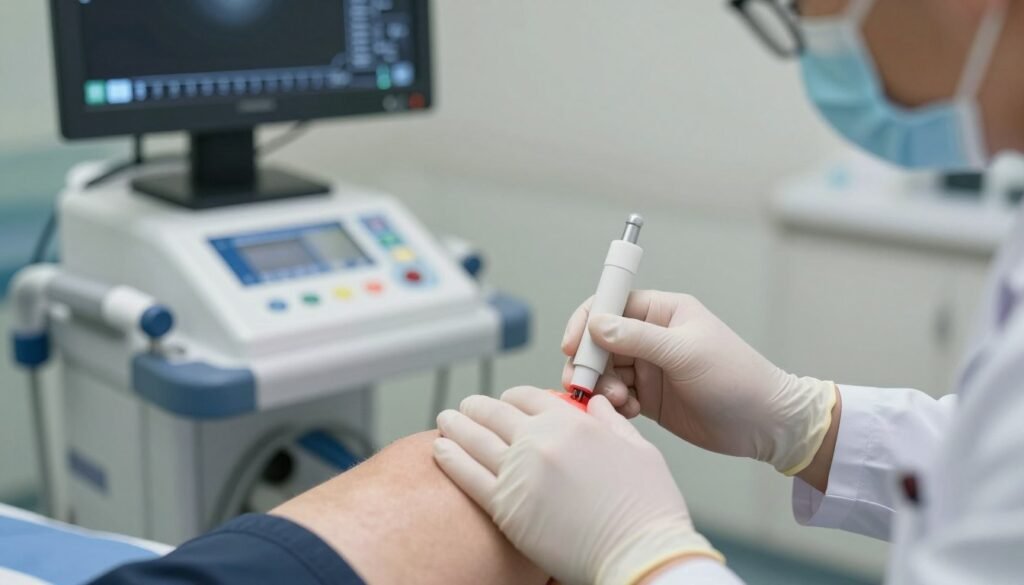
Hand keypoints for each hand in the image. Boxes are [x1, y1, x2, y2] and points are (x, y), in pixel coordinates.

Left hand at [433, 387, 721, 584]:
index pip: (529, 397)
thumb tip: (597, 405)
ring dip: (456, 425)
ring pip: (475, 439)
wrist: (640, 555)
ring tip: (445, 419)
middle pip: (496, 413)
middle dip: (477, 407)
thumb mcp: (639, 450)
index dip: (512, 397)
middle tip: (466, 407)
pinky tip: (440, 450)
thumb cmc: (648, 509)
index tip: (505, 401)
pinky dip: (450, 459)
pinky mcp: (506, 508)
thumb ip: (612, 422)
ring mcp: (519, 473)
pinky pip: (468, 476)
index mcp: (573, 423)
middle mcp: (541, 441)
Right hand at [562, 291, 836, 475]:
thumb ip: (638, 338)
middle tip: (586, 385)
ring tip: (618, 402)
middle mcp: (652, 337)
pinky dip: (612, 404)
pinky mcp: (648, 397)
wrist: (765, 424)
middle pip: (599, 341)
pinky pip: (615, 396)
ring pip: (604, 371)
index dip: (586, 322)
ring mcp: (649, 368)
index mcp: (663, 312)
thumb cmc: (736, 378)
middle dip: (588, 362)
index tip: (572, 346)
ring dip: (601, 386)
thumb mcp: (685, 353)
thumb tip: (596, 324)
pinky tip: (629, 412)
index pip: (610, 305)